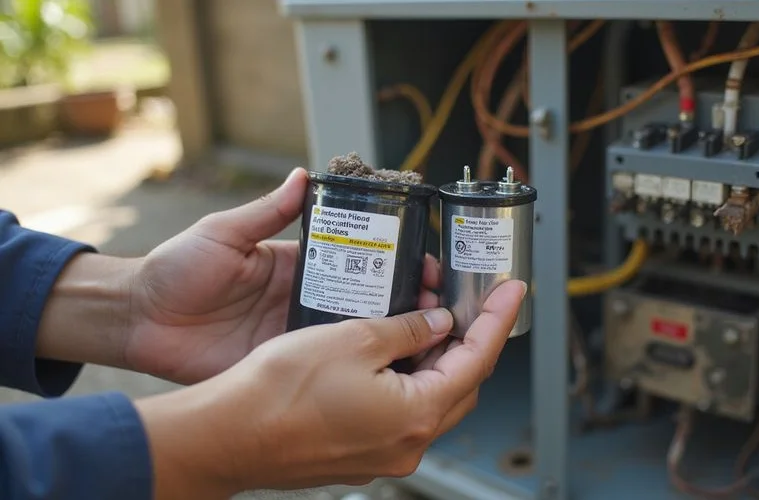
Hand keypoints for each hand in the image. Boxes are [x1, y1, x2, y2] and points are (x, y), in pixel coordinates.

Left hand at [124, 168, 440, 384]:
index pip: (359, 259)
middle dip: (408, 298)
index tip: (426, 260)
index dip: (395, 261)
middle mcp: (305, 298)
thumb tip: (303, 176)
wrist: (139, 320)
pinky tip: (388, 366)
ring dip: (392, 332)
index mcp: (298, 264)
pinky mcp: (283, 363)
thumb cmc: (176, 270)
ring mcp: (297, 334)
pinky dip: (358, 366)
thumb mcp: (224, 233)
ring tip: (430, 331)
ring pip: (356, 334)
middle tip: (439, 299)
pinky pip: (326, 366)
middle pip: (369, 298)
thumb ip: (265, 211)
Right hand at [135, 279, 526, 498]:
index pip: (478, 359)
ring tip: (424, 311)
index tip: (513, 291)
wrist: (227, 435)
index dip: (498, 319)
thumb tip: (436, 324)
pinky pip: (400, 409)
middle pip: (459, 382)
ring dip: (433, 355)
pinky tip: (392, 345)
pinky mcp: (360, 450)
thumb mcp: (355, 340)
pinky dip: (407, 375)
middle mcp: (407, 443)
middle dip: (467, 337)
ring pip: (429, 395)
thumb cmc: (279, 393)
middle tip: (464, 297)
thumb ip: (407, 329)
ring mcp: (383, 452)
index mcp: (417, 415)